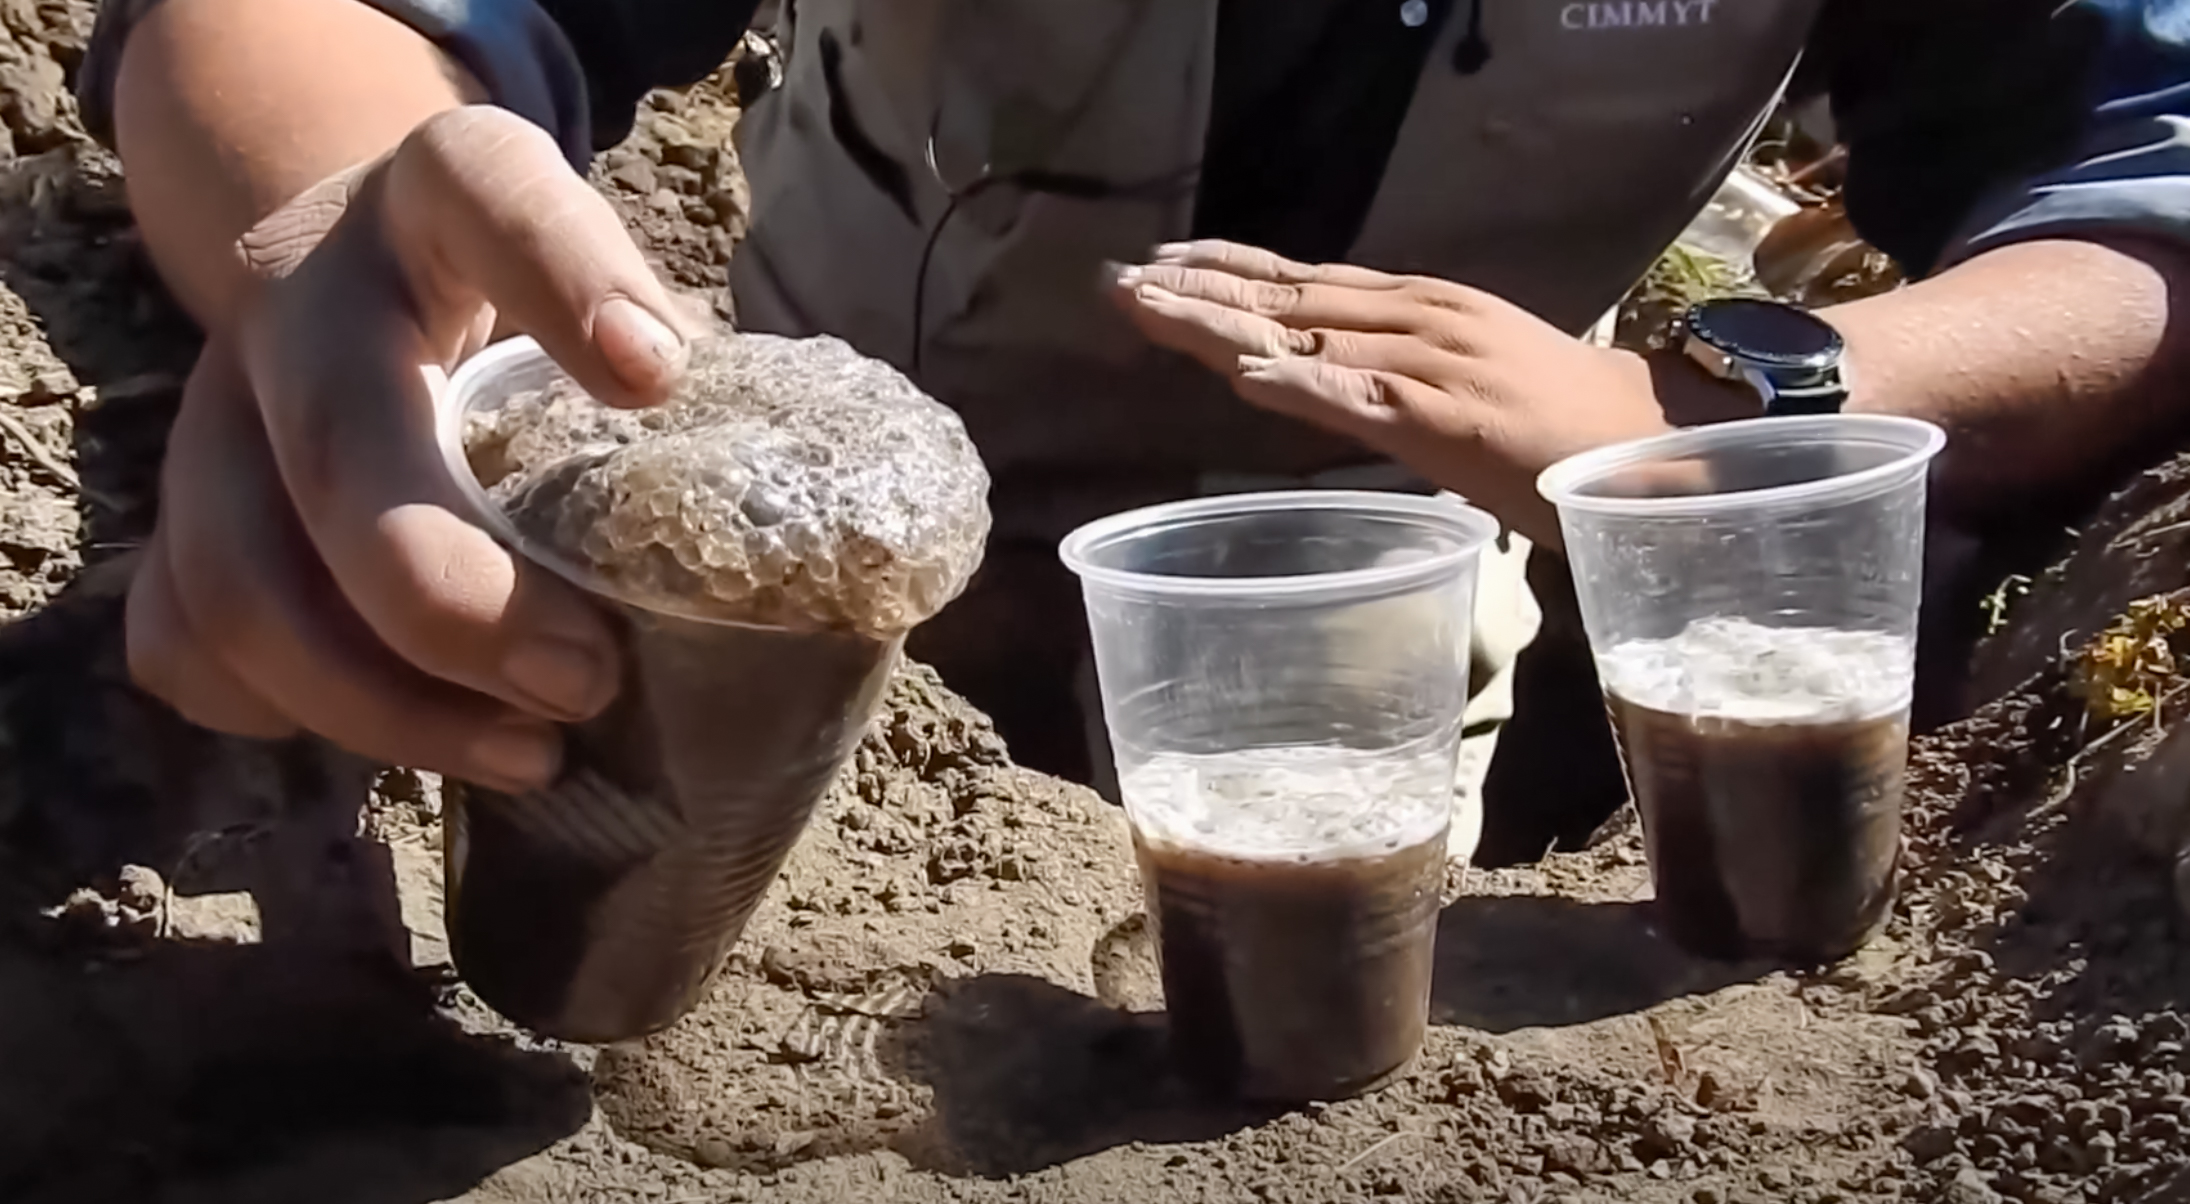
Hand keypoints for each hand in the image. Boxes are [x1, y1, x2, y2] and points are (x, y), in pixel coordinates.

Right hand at [125, 105, 707, 790]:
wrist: (371, 277)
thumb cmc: (534, 312)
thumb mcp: (613, 294)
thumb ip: (684, 381)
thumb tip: (785, 558)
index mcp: (439, 200)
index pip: (492, 191)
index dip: (568, 277)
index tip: (655, 375)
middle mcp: (306, 293)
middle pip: (338, 441)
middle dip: (456, 598)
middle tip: (584, 683)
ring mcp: (217, 407)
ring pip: (240, 576)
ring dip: (386, 702)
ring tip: (532, 753)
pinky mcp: (181, 512)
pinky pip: (186, 640)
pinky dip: (292, 714)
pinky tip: (412, 735)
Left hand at [1107, 240, 1688, 543]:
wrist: (1656, 448)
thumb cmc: (1572, 431)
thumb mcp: (1474, 383)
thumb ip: (1408, 378)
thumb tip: (1347, 385)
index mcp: (1425, 310)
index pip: (1308, 280)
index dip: (1231, 271)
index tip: (1162, 265)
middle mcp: (1420, 320)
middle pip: (1289, 297)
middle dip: (1199, 289)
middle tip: (1117, 279)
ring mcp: (1432, 364)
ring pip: (1305, 336)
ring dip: (1220, 324)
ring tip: (1146, 310)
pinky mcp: (1448, 420)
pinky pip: (1362, 399)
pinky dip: (1302, 385)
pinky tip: (1246, 379)